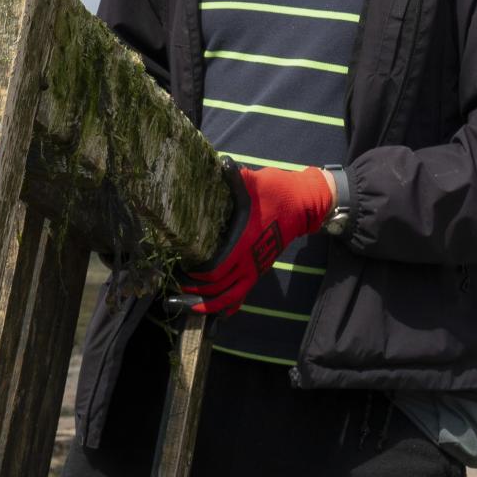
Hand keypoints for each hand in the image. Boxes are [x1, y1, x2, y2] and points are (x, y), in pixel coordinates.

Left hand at [180, 162, 336, 318]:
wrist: (303, 204)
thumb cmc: (276, 192)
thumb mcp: (252, 182)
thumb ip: (231, 178)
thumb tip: (215, 163)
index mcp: (243, 242)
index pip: (215, 270)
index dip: (196, 275)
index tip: (179, 269)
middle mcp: (248, 261)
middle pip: (217, 289)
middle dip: (194, 294)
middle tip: (174, 290)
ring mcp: (255, 268)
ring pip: (230, 298)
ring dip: (208, 305)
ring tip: (188, 306)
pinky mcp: (259, 270)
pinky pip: (242, 296)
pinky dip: (228, 307)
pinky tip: (216, 312)